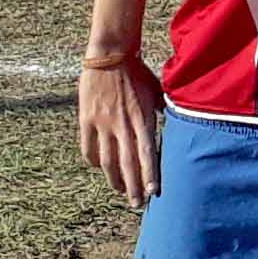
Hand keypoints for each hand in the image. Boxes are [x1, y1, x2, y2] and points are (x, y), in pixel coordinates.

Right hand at [77, 53, 165, 203]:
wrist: (109, 54)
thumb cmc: (137, 72)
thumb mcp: (156, 91)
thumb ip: (160, 112)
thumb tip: (171, 126)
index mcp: (142, 118)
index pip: (147, 153)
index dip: (149, 174)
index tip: (153, 192)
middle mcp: (121, 124)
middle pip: (127, 163)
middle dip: (133, 186)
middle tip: (137, 204)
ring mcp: (102, 123)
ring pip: (106, 160)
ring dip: (114, 179)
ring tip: (121, 191)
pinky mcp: (86, 119)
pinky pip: (88, 147)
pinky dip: (93, 161)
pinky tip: (99, 168)